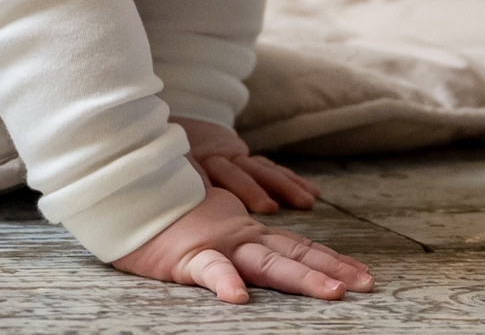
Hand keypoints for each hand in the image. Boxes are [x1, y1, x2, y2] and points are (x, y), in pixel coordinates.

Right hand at [112, 187, 374, 305]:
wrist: (117, 186)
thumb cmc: (155, 211)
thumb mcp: (202, 228)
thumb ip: (226, 241)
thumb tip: (246, 260)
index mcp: (242, 231)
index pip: (295, 246)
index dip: (330, 259)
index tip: (363, 275)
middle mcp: (237, 236)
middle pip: (292, 255)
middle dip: (330, 270)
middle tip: (367, 285)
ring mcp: (214, 244)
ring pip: (264, 262)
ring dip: (300, 277)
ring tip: (333, 293)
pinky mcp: (184, 255)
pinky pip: (207, 270)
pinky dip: (224, 280)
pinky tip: (238, 298)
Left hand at [174, 116, 319, 213]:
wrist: (174, 117)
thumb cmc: (168, 153)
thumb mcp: (168, 162)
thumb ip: (177, 180)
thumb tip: (176, 200)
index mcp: (198, 160)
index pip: (219, 173)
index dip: (236, 188)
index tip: (252, 203)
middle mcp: (219, 156)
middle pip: (242, 171)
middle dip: (258, 188)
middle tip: (272, 208)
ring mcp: (233, 154)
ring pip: (263, 169)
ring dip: (286, 186)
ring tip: (307, 201)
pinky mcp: (243, 153)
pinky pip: (270, 167)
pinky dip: (291, 179)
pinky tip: (312, 193)